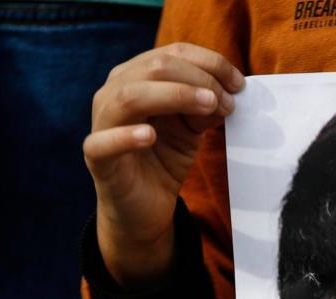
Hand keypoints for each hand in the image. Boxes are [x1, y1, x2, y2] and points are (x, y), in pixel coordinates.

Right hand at [84, 43, 243, 289]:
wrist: (146, 207)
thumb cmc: (165, 158)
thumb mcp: (192, 128)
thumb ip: (205, 107)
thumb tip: (228, 91)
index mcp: (136, 77)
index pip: (170, 54)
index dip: (208, 63)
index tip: (239, 83)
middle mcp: (114, 92)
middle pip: (153, 68)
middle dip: (197, 79)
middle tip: (227, 101)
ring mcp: (102, 123)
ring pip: (129, 96)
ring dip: (174, 96)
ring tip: (208, 106)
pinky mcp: (96, 157)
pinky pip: (103, 142)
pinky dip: (126, 136)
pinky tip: (149, 137)